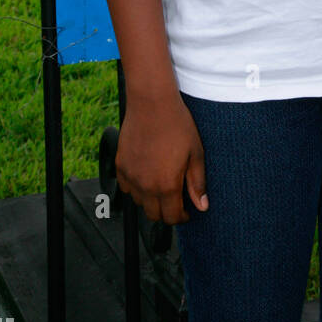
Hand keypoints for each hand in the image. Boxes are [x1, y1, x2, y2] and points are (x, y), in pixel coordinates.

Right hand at [115, 95, 207, 224]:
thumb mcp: (195, 153)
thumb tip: (201, 205)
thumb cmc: (177, 124)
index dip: (182, 217)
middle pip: (154, 214)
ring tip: (161, 183)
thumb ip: (197, 183)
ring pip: (138, 202)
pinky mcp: (120, 165)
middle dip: (166, 211)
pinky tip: (146, 174)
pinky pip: (125, 187)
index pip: (171, 217)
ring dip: (150, 199)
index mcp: (166, 185)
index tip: (187, 211)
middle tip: (176, 198)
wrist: (152, 103)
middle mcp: (145, 185)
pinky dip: (135, 187)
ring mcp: (130, 176)